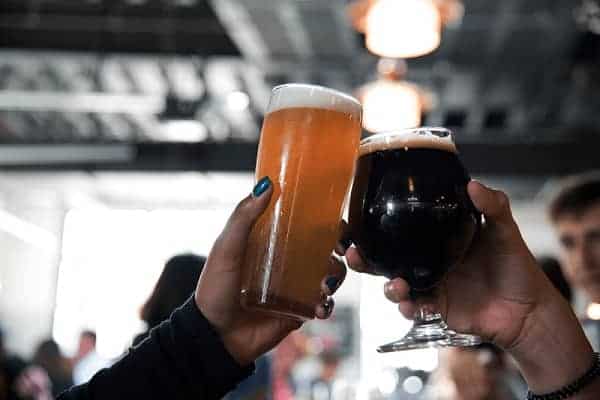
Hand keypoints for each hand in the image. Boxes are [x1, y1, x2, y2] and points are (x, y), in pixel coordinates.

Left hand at [195, 177, 345, 365]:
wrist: (214, 336)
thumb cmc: (214, 289)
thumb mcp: (226, 248)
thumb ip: (244, 217)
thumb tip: (265, 185)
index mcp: (271, 243)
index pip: (303, 225)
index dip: (322, 220)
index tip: (335, 218)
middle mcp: (286, 263)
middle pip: (323, 249)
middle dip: (338, 249)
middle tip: (339, 250)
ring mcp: (294, 288)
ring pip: (329, 276)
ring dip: (335, 276)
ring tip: (327, 282)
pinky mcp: (298, 311)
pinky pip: (322, 305)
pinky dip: (327, 305)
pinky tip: (319, 305)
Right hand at [346, 180, 593, 392]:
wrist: (528, 311)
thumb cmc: (517, 267)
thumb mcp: (505, 230)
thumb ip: (492, 206)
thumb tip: (473, 184)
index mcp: (439, 238)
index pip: (401, 229)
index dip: (377, 226)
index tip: (357, 220)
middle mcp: (429, 260)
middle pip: (388, 258)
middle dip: (365, 258)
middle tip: (353, 253)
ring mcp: (431, 285)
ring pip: (395, 284)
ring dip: (387, 286)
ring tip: (395, 286)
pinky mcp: (436, 308)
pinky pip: (413, 307)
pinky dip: (407, 308)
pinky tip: (411, 305)